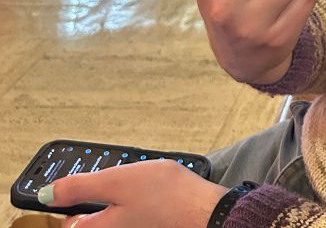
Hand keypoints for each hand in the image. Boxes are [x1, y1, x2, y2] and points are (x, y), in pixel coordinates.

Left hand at [44, 160, 226, 227]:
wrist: (205, 210)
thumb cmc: (167, 196)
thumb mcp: (118, 181)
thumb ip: (79, 188)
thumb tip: (46, 194)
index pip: (68, 222)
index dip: (69, 198)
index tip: (77, 183)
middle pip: (91, 217)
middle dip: (98, 195)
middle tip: (118, 176)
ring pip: (112, 213)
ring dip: (118, 196)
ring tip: (138, 180)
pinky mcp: (146, 226)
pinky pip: (129, 214)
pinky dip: (134, 201)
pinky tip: (150, 189)